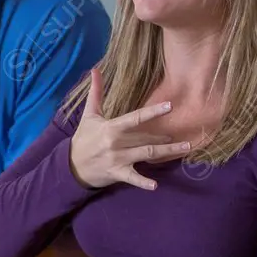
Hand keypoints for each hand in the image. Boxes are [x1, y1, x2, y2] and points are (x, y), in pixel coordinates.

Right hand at [69, 67, 190, 190]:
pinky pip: (133, 178)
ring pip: (147, 154)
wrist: (71, 165)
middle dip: (163, 136)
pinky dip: (143, 183)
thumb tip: (95, 70)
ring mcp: (117, 159)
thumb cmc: (83, 138)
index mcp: (110, 127)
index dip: (152, 112)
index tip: (170, 106)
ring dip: (167, 152)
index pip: (135, 118)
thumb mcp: (89, 115)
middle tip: (181, 135)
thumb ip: (96, 93)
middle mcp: (115, 143)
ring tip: (186, 148)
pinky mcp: (117, 173)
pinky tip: (155, 186)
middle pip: (145, 138)